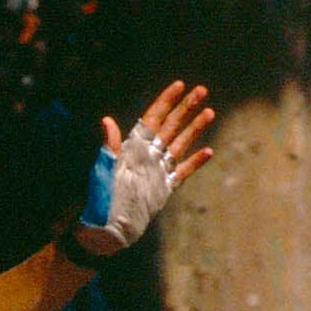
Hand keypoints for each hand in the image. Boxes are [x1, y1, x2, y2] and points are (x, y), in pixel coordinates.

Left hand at [71, 81, 215, 257]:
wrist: (106, 226)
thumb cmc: (101, 196)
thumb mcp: (104, 167)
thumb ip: (111, 145)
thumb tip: (106, 121)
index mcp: (133, 146)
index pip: (153, 118)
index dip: (166, 101)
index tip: (179, 85)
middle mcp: (147, 154)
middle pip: (171, 125)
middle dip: (186, 107)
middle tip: (202, 90)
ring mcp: (157, 170)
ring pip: (180, 144)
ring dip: (194, 128)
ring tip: (210, 112)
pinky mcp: (164, 187)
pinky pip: (182, 171)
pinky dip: (195, 161)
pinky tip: (208, 151)